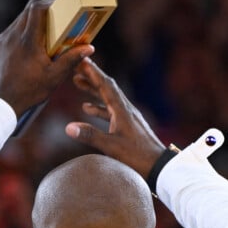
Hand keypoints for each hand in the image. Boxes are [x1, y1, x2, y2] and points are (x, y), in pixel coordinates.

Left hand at [0, 0, 94, 117]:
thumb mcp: (54, 77)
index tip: (61, 9)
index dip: (50, 3)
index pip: (37, 7)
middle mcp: (14, 35)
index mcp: (28, 40)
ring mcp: (4, 39)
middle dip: (44, 11)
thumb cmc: (28, 91)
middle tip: (57, 21)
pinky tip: (33, 46)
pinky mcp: (0, 45)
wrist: (2, 102)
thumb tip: (88, 48)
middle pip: (29, 9)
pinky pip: (14, 30)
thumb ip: (71, 60)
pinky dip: (25, 32)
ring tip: (46, 36)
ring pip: (21, 19)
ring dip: (35, 22)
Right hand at [65, 58, 165, 178]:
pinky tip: (88, 109)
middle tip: (76, 68)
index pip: (105, 85)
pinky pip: (110, 111)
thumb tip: (68, 127)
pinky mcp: (128, 126)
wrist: (159, 167)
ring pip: (107, 99)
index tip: (81, 60)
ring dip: (93, 91)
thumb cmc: (137, 157)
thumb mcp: (111, 146)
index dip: (93, 72)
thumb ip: (90, 135)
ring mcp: (128, 117)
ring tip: (78, 84)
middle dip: (90, 77)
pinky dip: (98, 108)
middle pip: (106, 88)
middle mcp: (126, 110)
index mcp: (122, 110)